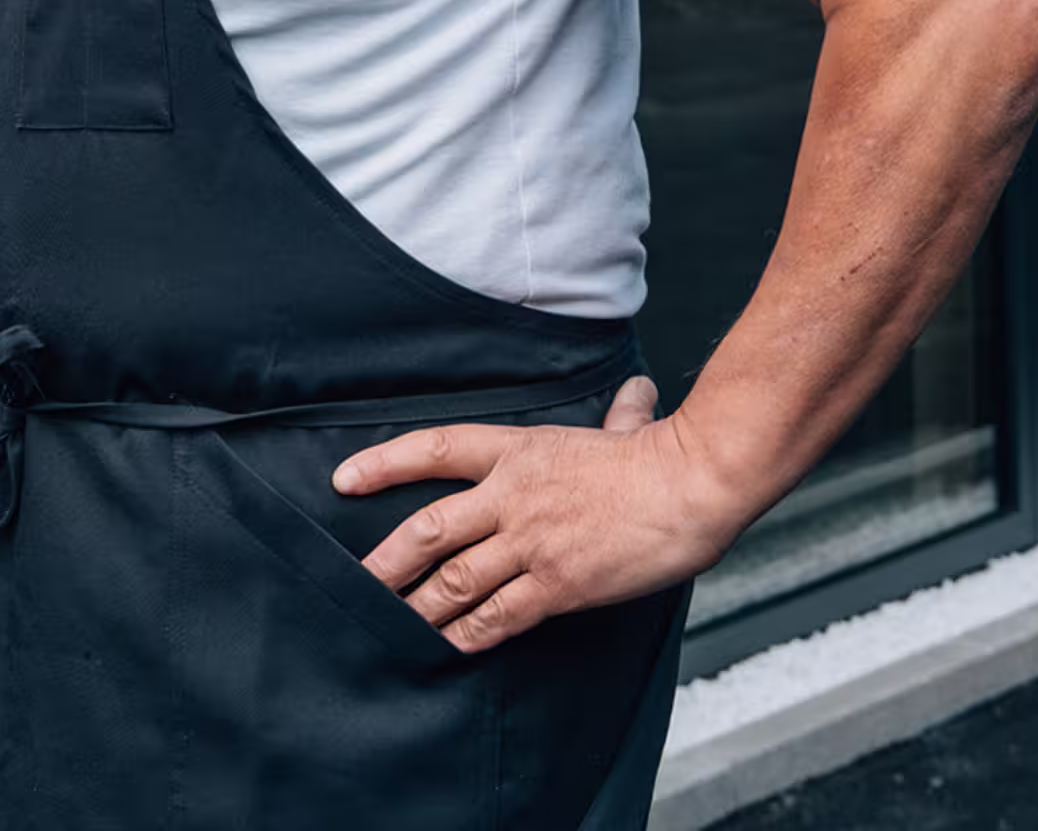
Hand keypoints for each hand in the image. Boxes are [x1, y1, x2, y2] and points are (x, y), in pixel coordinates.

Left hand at [339, 376, 743, 651]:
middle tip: (359, 579)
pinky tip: (453, 645)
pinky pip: (501, 615)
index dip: (384, 464)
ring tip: (395, 623)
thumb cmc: (662, 458)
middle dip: (389, 559)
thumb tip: (636, 393)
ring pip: (457, 578)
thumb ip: (619, 415)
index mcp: (519, 451)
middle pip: (430, 528)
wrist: (692, 486)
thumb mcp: (626, 428)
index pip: (434, 450)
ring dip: (421, 605)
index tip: (345, 479)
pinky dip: (471, 632)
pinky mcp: (559, 585)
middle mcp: (512, 496)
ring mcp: (532, 542)